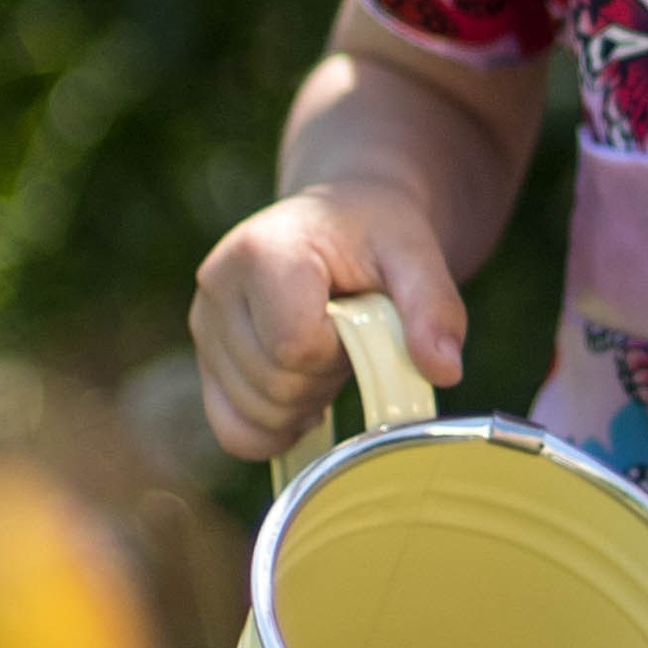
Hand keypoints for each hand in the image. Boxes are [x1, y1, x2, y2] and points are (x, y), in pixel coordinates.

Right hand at [190, 184, 467, 463]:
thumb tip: (444, 372)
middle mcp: (217, 285)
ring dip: (305, 403)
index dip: (340, 351)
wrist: (340, 217)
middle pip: (275, 386)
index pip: (296, 347)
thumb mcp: (416, 254)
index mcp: (263, 252)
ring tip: (327, 354)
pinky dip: (274, 430)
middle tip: (349, 339)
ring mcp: (203, 323)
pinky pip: (232, 431)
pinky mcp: (205, 356)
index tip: (358, 319)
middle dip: (326, 378)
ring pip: (256, 415)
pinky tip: (303, 394)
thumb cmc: (375, 232)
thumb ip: (433, 308)